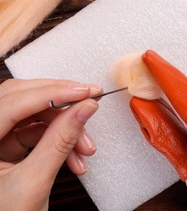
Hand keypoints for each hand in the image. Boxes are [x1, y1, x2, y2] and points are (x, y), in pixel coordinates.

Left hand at [0, 79, 100, 209]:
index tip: (86, 92)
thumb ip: (60, 142)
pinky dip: (61, 141)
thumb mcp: (34, 182)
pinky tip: (76, 157)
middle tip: (90, 101)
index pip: (15, 102)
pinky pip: (39, 131)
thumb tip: (84, 108)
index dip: (54, 94)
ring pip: (35, 115)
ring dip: (66, 128)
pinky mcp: (9, 146)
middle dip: (61, 103)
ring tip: (86, 149)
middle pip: (24, 99)